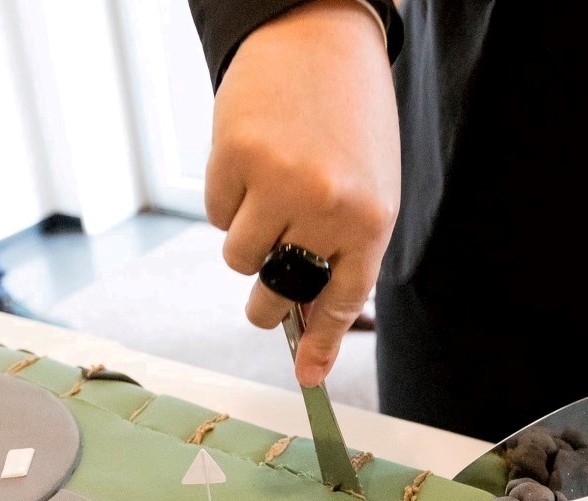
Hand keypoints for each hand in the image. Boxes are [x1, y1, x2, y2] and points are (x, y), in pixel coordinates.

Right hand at [206, 0, 398, 386]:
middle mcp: (327, 207)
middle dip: (265, 303)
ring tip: (269, 190)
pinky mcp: (233, 159)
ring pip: (238, 257)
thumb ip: (341, 251)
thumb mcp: (366, 186)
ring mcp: (278, 184)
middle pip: (277, 293)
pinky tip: (252, 159)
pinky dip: (227, 197)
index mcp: (370, 220)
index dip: (319, 345)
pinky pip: (216, 215)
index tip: (307, 377)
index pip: (341, 302)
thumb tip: (305, 322)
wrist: (319, 35)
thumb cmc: (348, 118)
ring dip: (246, 236)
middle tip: (262, 298)